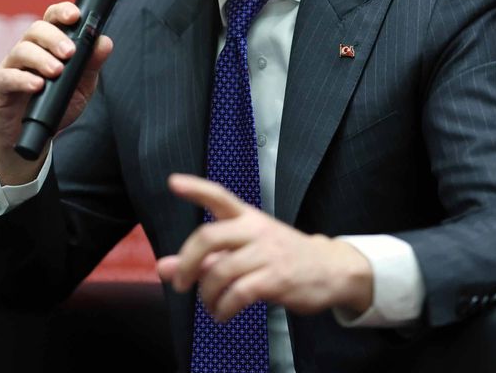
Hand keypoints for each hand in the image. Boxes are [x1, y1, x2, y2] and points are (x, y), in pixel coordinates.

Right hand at [0, 1, 112, 184]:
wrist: (32, 136)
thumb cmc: (56, 105)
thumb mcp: (81, 87)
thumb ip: (91, 65)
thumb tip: (104, 42)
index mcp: (48, 45)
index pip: (52, 19)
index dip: (62, 12)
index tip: (75, 16)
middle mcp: (28, 50)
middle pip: (36, 30)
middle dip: (54, 38)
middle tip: (69, 53)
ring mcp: (12, 67)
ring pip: (21, 50)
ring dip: (41, 58)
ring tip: (56, 71)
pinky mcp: (0, 87)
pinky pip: (7, 77)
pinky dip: (22, 79)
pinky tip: (37, 85)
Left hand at [156, 174, 372, 320]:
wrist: (332, 270)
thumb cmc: (282, 258)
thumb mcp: (244, 252)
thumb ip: (203, 259)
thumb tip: (163, 267)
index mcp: (247, 217)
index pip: (219, 196)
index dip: (195, 189)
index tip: (172, 182)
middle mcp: (256, 230)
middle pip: (209, 237)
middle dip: (187, 263)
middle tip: (181, 284)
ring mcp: (267, 253)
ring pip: (221, 271)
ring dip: (207, 295)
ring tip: (210, 305)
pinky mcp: (277, 278)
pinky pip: (239, 293)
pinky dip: (224, 308)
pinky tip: (222, 314)